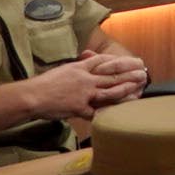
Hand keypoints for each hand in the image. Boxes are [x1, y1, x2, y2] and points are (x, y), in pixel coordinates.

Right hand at [25, 51, 145, 123]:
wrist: (31, 96)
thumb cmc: (42, 85)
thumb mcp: (61, 71)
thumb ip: (75, 69)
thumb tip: (84, 64)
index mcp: (79, 68)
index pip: (102, 61)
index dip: (117, 61)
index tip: (129, 60)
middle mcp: (85, 79)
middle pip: (111, 75)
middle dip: (128, 73)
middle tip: (143, 72)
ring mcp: (84, 93)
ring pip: (110, 91)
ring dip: (126, 89)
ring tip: (138, 87)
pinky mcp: (79, 107)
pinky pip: (96, 112)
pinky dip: (107, 114)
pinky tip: (120, 114)